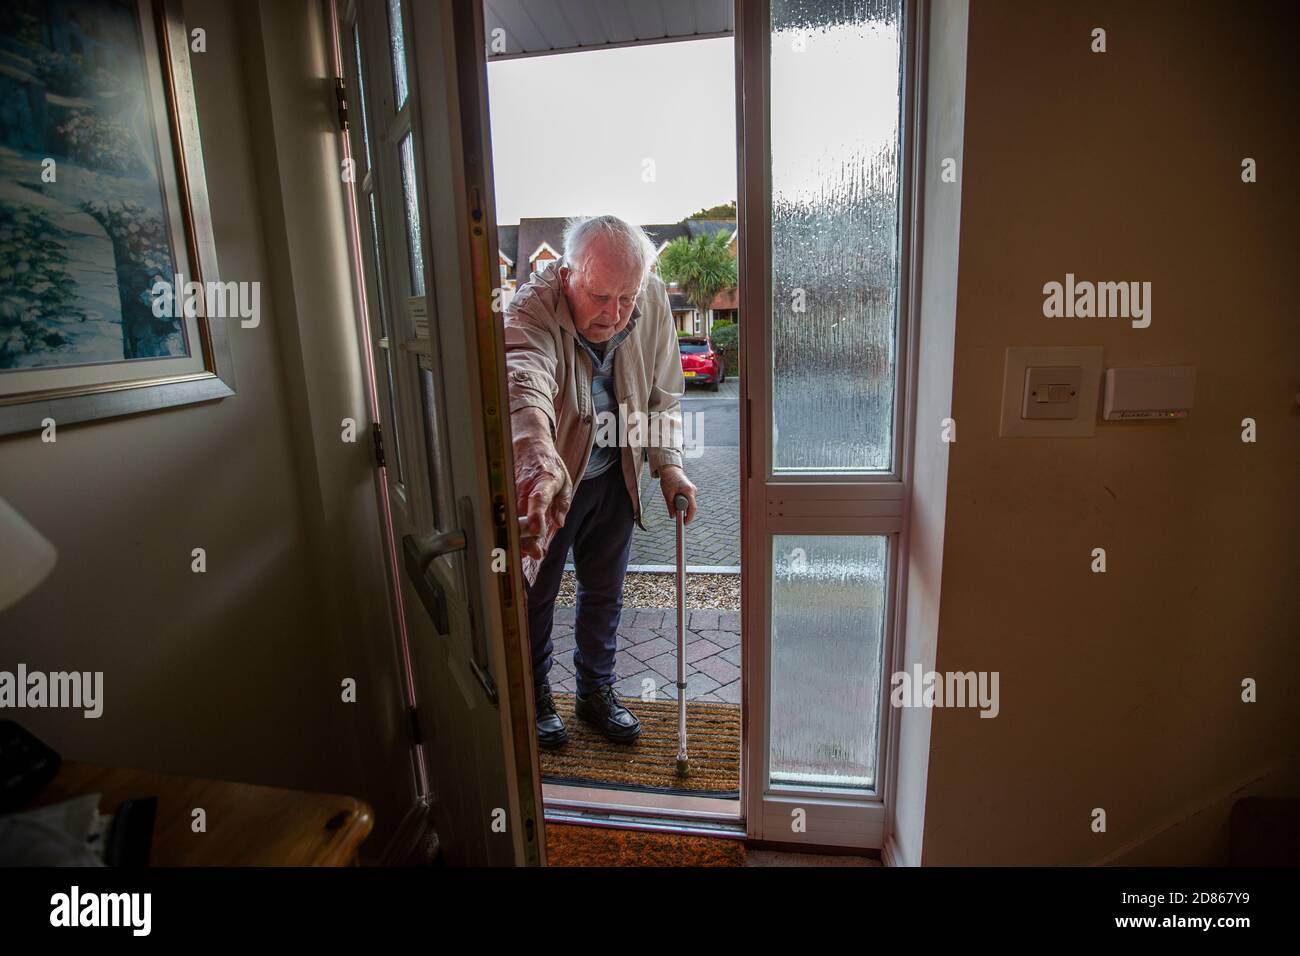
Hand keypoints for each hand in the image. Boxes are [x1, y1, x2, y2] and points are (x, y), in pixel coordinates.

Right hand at [513, 415, 571, 560]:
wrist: (528, 444)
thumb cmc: (548, 464)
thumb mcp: (565, 481)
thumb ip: (563, 503)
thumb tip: (559, 523)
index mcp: (544, 480)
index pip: (539, 498)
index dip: (536, 515)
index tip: (536, 531)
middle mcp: (525, 486)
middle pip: (520, 516)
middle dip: (526, 538)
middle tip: (537, 552)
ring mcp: (512, 490)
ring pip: (510, 519)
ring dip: (519, 538)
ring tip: (529, 552)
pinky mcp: (504, 493)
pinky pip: (506, 516)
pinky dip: (512, 530)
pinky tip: (519, 542)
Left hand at [658, 464, 696, 525]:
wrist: (670, 469)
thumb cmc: (668, 480)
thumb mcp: (667, 494)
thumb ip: (670, 506)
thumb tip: (673, 516)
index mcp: (689, 491)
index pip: (692, 508)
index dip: (689, 517)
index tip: (685, 523)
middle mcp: (693, 490)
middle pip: (691, 506)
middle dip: (684, 511)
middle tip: (676, 515)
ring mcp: (692, 490)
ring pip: (689, 503)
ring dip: (682, 505)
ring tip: (672, 498)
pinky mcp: (690, 490)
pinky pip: (687, 499)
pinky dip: (682, 501)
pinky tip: (675, 496)